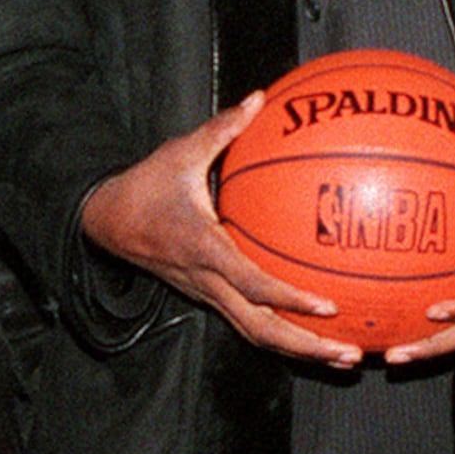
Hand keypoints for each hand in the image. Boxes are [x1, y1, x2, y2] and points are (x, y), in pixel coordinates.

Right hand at [78, 94, 365, 366]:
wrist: (104, 221)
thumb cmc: (145, 186)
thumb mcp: (180, 152)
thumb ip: (223, 128)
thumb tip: (259, 98)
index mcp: (203, 250)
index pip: (251, 285)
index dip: (289, 299)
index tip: (327, 305)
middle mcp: (207, 282)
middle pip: (261, 330)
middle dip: (306, 347)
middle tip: (350, 354)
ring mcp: (206, 294)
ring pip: (255, 334)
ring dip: (299, 349)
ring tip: (343, 356)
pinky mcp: (208, 296)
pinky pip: (248, 320)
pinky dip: (282, 331)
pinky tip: (315, 329)